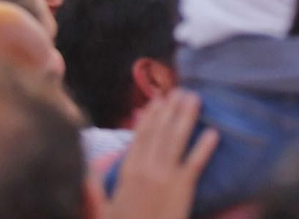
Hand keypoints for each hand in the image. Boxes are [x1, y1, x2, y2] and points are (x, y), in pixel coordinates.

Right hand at [103, 91, 218, 218]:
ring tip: (195, 98)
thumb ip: (93, 185)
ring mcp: (165, 177)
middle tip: (181, 90)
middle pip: (160, 132)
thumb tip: (85, 164)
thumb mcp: (103, 208)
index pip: (140, 136)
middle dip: (170, 109)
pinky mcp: (182, 188)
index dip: (150, 117)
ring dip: (186, 117)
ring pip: (176, 140)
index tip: (157, 100)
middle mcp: (145, 169)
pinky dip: (204, 147)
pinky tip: (213, 132)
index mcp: (127, 172)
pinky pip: (195, 163)